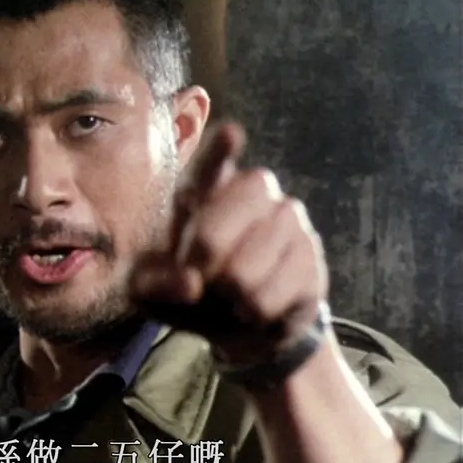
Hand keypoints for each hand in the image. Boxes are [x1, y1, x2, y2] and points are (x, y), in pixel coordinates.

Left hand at [129, 122, 329, 363]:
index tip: (231, 134)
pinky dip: (256, 309)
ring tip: (226, 297)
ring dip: (232, 288)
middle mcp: (252, 193)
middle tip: (197, 277)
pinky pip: (283, 284)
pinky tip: (251, 310)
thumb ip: (157, 285)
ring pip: (259, 251)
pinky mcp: (311, 255)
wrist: (236, 328)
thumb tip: (191, 283)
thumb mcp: (152, 294)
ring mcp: (288, 219)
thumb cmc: (186, 296)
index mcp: (202, 191)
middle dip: (211, 243)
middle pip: (247, 193)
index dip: (221, 150)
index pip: (212, 165)